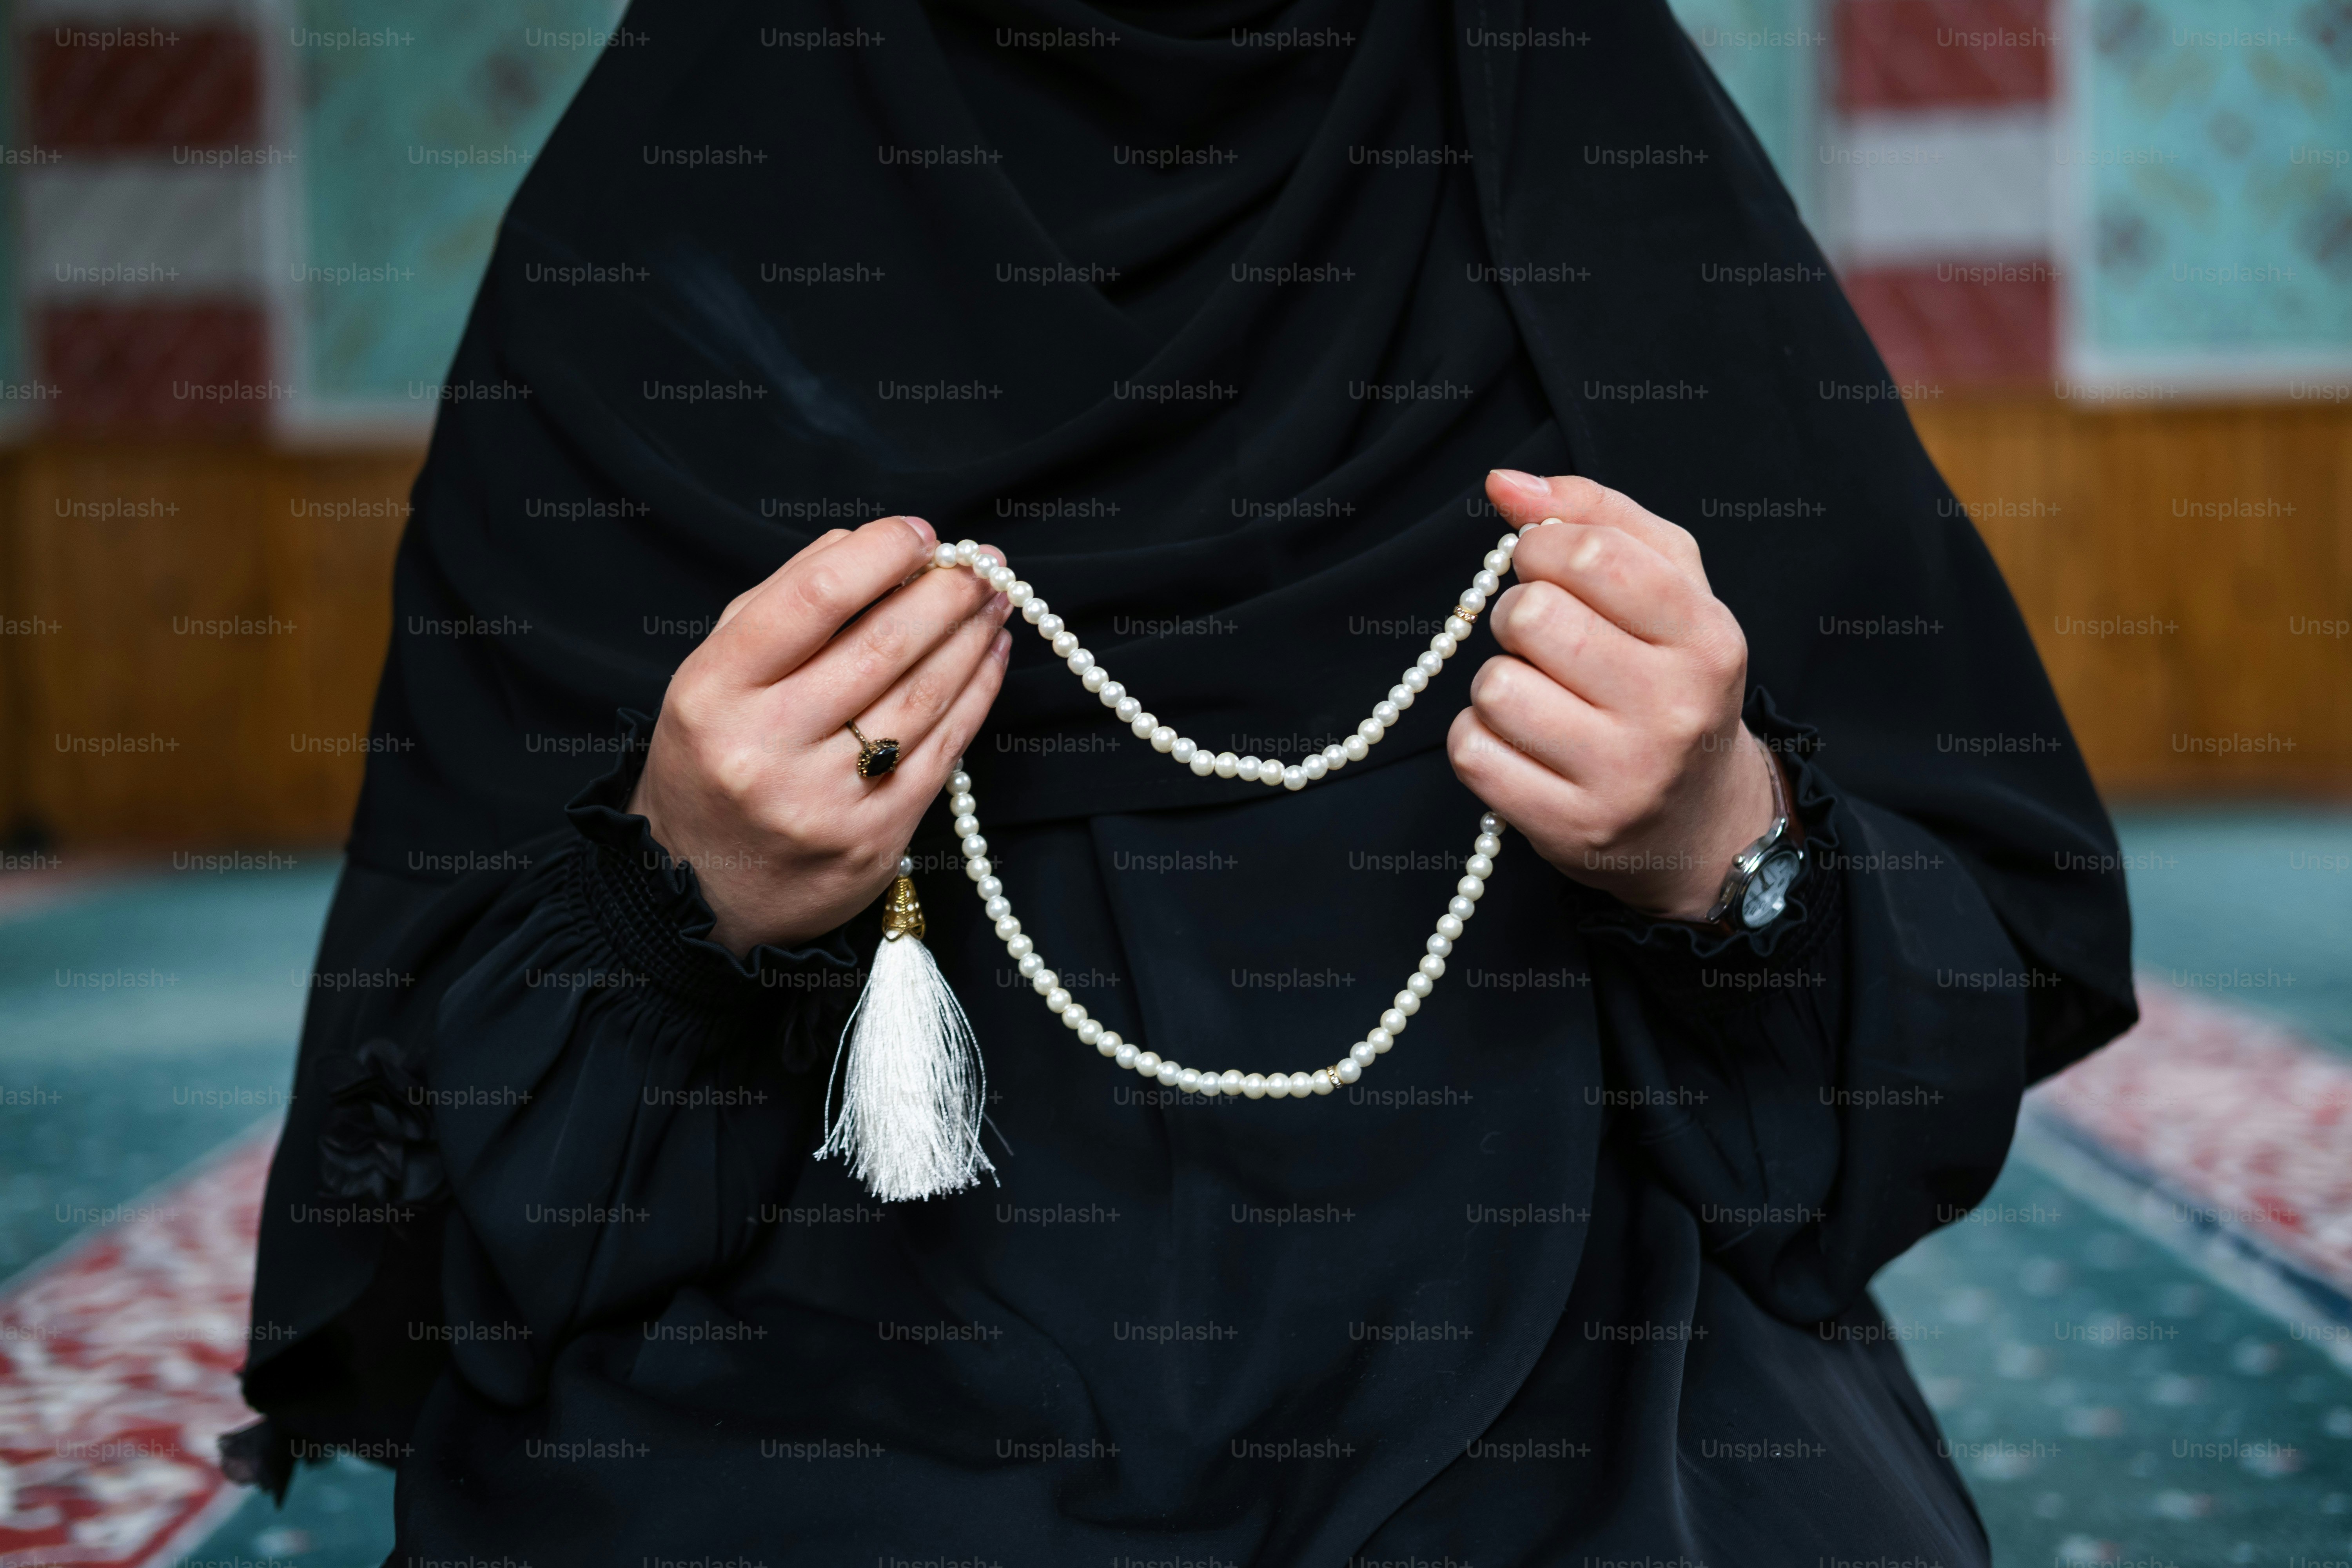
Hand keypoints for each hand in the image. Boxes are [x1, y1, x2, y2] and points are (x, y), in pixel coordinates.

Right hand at [629, 515, 1013, 954]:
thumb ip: (782, 600)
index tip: (921, 533)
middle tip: (984, 564)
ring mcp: (824, 799)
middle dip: (947, 593)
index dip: (880, 554)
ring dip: (972, 637)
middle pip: (882, 645)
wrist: (700, 887)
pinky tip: (991, 657)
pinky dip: (977, 694)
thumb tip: (867, 542)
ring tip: (996, 601)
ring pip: (923, 695)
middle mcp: (766, 746)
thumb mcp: (716, 673)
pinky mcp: (874, 838)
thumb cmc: (714, 760)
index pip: (814, 598)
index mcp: (716, 691)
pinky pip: (944, 750)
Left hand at [1445, 470, 1780, 921]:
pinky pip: (1473, 751)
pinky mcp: (1567, 828)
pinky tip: (1522, 744)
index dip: (1544, 546)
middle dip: (1518, 615)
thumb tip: (1503, 483)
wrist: (1695, 821)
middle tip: (1543, 638)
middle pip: (1532, 616)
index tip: (1545, 565)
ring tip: (1539, 695)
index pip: (1594, 555)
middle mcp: (1672, 711)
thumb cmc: (1669, 680)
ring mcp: (1621, 777)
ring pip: (1495, 686)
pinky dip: (1480, 739)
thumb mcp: (1667, 585)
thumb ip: (1595, 515)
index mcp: (1707, 639)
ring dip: (1498, 680)